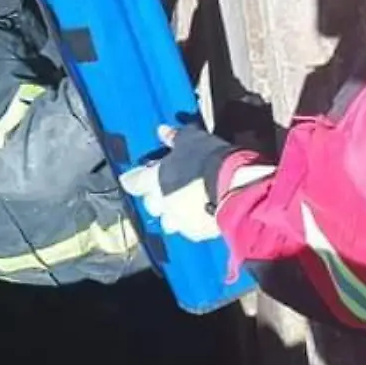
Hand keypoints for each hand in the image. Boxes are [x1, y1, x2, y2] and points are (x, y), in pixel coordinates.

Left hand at [120, 123, 270, 241]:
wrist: (234, 187)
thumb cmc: (208, 158)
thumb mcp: (191, 140)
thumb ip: (174, 137)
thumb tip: (162, 131)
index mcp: (154, 179)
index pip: (132, 182)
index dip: (132, 180)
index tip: (131, 179)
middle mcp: (161, 203)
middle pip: (151, 204)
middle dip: (156, 198)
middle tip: (168, 189)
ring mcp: (177, 221)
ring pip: (168, 222)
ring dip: (173, 215)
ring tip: (186, 206)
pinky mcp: (196, 233)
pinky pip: (189, 229)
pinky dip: (193, 223)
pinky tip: (203, 215)